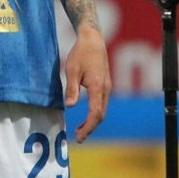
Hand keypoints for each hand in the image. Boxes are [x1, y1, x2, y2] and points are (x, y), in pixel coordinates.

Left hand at [64, 24, 110, 142]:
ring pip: (103, 110)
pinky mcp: (105, 85)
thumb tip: (71, 107)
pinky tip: (87, 117)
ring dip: (93, 122)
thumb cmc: (81, 53)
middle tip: (78, 138)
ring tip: (80, 130)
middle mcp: (106, 89)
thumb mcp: (72, 69)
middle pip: (101, 115)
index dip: (88, 127)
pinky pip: (102, 104)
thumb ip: (72, 88)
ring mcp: (107, 87)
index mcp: (98, 87)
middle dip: (90, 128)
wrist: (93, 39)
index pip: (95, 113)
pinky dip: (95, 114)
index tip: (79, 136)